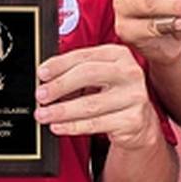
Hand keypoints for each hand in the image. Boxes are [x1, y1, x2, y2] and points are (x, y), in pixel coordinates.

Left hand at [35, 43, 161, 150]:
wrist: (139, 122)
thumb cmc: (112, 94)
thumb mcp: (98, 76)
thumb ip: (75, 72)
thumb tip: (45, 79)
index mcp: (119, 55)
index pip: (84, 56)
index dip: (59, 65)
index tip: (41, 74)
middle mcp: (129, 73)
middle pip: (88, 75)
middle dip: (60, 85)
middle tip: (41, 95)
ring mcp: (134, 97)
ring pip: (90, 104)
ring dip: (61, 110)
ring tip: (43, 114)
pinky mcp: (132, 121)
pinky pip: (96, 124)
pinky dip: (72, 126)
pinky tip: (58, 126)